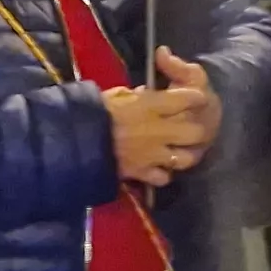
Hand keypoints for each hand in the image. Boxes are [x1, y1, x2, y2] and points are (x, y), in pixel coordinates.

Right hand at [104, 56, 219, 187]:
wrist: (74, 142)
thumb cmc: (92, 111)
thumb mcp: (113, 94)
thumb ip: (135, 94)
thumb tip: (146, 92)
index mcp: (151, 105)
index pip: (188, 98)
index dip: (195, 97)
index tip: (195, 96)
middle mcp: (158, 130)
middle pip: (195, 132)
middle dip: (195, 130)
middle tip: (186, 128)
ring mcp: (152, 154)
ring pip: (185, 158)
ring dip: (182, 154)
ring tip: (175, 151)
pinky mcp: (142, 173)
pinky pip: (163, 177)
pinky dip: (162, 173)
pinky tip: (156, 168)